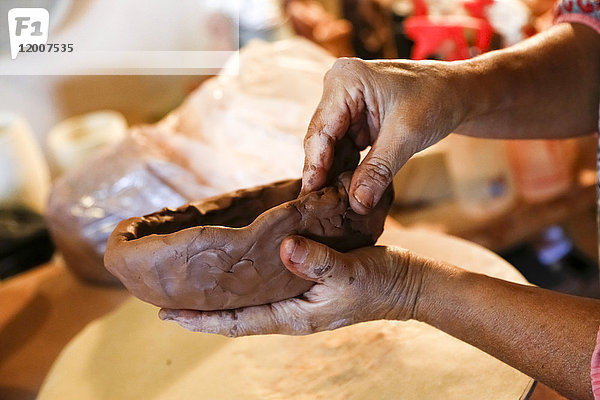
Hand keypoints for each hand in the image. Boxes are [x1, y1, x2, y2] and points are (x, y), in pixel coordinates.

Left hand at [158, 236, 428, 336]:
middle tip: (164, 298)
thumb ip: (318, 261)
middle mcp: (287, 312)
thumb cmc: (378, 282)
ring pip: (246, 302)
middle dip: (200, 311)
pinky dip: (241, 281)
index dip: (201, 321)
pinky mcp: (301, 285)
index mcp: (293, 316)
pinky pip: (262, 287)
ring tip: (189, 284)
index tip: (166, 314)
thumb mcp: (349, 271)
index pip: (237, 323)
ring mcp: (293, 300)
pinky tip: (232, 267)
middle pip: (234, 316)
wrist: (403, 282)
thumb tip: (285, 248)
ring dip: (217, 297)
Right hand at [302, 57, 466, 213]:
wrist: (460, 92)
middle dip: (323, 173)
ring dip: (334, 174)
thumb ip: (378, 170)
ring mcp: (345, 105)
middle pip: (321, 140)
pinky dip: (348, 169)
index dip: (315, 166)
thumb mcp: (407, 136)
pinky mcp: (355, 120)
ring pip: (331, 148)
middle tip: (319, 207)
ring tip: (331, 205)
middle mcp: (338, 89)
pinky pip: (345, 149)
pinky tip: (346, 192)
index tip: (312, 196)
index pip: (320, 130)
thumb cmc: (437, 98)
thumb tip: (357, 204)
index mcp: (344, 80)